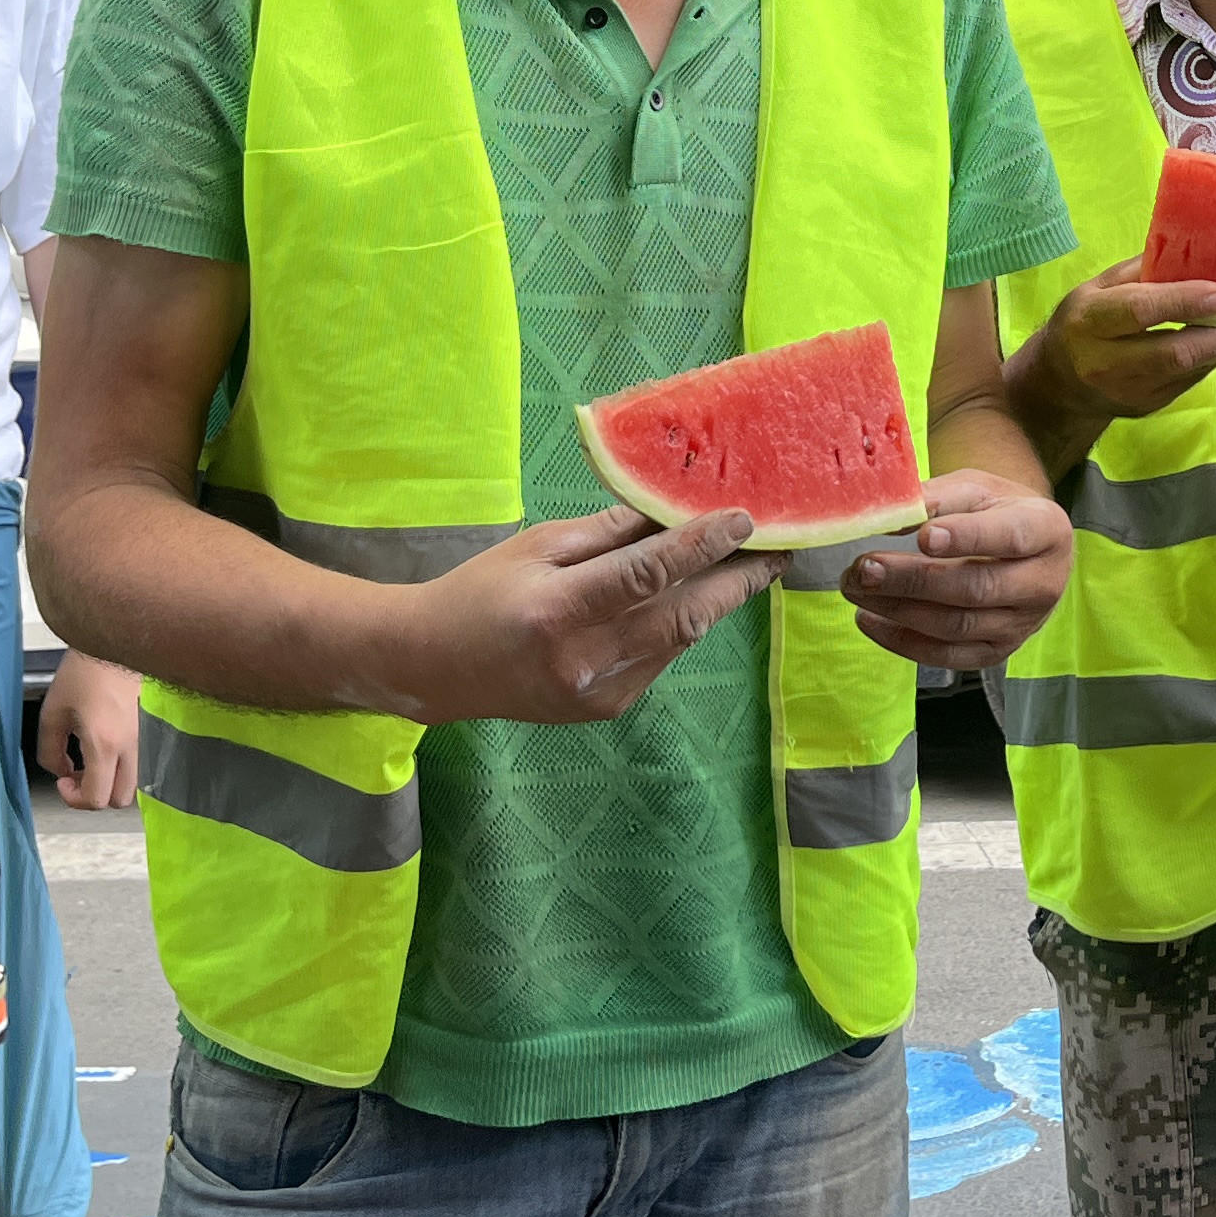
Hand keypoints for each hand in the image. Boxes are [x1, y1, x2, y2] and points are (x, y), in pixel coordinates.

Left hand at [36, 652, 142, 809]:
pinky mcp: (152, 730)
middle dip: (95, 795)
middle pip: (119, 799)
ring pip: (134, 784)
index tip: (63, 780)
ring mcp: (146, 739)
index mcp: (105, 743)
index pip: (97, 798)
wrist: (117, 642)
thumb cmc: (85, 671)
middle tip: (78, 776)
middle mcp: (132, 745)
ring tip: (92, 761)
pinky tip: (108, 747)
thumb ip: (49, 751)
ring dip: (111, 782)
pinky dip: (123, 767)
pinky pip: (141, 763)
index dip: (74, 798)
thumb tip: (60, 770)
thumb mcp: (53, 712)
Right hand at [387, 505, 779, 724]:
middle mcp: (583, 660)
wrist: (436, 668)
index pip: (646, 574)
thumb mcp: (537, 546)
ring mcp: (598, 693)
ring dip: (719, 603)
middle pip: (682, 617)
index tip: (743, 519)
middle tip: (778, 551)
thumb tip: (672, 508)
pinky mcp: (606, 708)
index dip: (700, 546)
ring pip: (679, 640)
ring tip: (752, 567)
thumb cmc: (482, 592)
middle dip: (737, 582)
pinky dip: (683, 626)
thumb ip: (607, 533)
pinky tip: (699, 598)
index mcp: (557, 612)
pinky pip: (660, 659)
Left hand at [845, 472, 1069, 669]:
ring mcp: (1021, 625)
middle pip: (976, 589)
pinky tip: (869, 619)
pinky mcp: (997, 652)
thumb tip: (889, 514)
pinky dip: (903, 641)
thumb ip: (938, 498)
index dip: (967, 538)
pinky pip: (948, 656)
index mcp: (1045, 530)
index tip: (924, 536)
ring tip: (856, 588)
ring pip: (957, 626)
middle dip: (914, 580)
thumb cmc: (997, 513)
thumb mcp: (977, 489)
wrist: (1028, 553)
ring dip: (899, 610)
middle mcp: (1042, 583)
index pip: (1010, 537)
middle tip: (865, 567)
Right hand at [1005, 255, 1215, 462]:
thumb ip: (1142, 270)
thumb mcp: (1098, 286)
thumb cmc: (1083, 322)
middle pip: (1174, 354)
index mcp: (1090, 322)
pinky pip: (1191, 381)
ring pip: (1190, 370)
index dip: (1184, 301)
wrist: (1059, 384)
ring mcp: (1130, 392)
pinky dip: (1213, 357)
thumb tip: (1194, 248)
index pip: (1140, 311)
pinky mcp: (1149, 407)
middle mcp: (1106, 362)